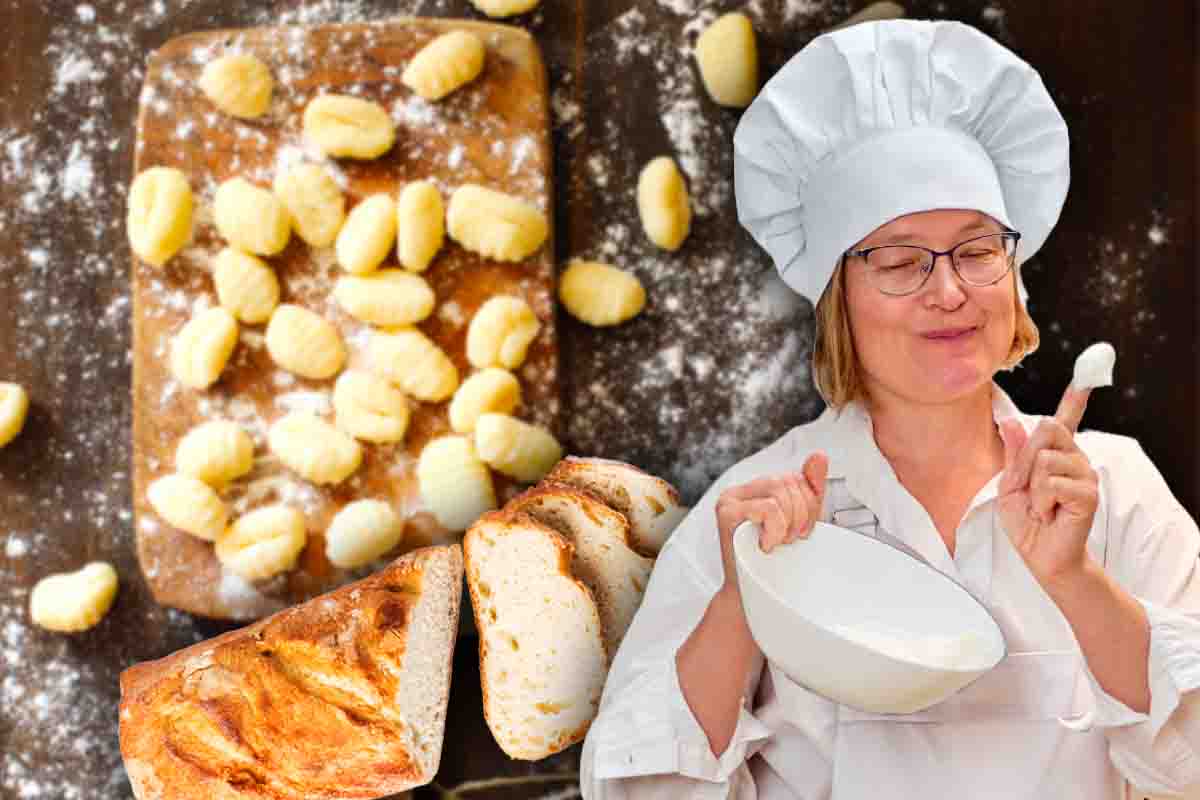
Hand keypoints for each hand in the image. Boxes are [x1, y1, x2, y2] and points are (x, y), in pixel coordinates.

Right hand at [714, 452, 828, 591]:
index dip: (808, 503)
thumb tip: (819, 455)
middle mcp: (738, 491)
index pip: (793, 477)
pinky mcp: (726, 514)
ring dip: (789, 523)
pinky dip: (776, 529)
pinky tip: (766, 545)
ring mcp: (729, 501)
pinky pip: (768, 508)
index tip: (802, 532)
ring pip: (778, 491)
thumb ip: (809, 489)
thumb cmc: (775, 564)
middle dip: (801, 513)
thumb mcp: (800, 522)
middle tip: (791, 540)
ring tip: (779, 542)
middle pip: (787, 481)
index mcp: (753, 490)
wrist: (751, 599)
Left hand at [997, 383, 1099, 586]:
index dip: (1076, 397)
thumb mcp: (1009, 485)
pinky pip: (1052, 482)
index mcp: (1056, 454)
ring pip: (1046, 458)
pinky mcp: (1089, 492)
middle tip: (1027, 488)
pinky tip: (1050, 514)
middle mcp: (1075, 458)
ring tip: (1042, 506)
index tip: (1087, 376)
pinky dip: (1041, 501)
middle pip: (1047, 428)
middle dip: (1025, 459)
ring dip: (1032, 487)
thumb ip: (1014, 455)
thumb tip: (1009, 421)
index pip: (1066, 420)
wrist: (1040, 556)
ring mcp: (1085, 474)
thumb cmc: (1026, 522)